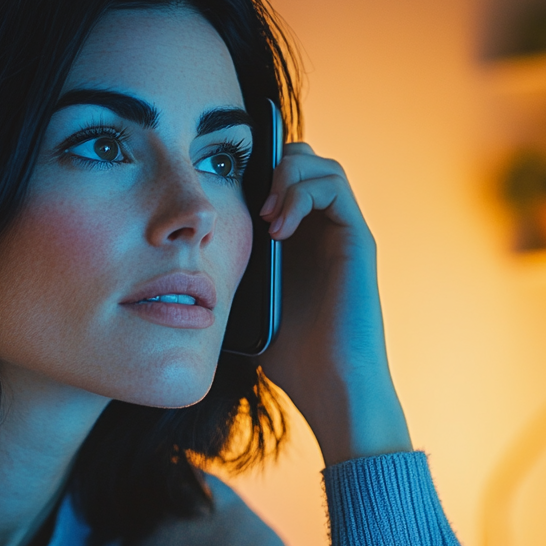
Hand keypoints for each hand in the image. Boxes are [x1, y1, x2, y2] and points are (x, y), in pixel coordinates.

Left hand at [255, 143, 411, 465]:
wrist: (330, 386)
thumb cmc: (290, 356)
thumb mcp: (246, 302)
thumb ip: (233, 269)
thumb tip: (188, 250)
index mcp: (297, 238)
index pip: (278, 176)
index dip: (254, 172)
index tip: (226, 193)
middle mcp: (323, 228)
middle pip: (301, 159)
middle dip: (269, 166)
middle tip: (249, 205)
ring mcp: (342, 231)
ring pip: (319, 165)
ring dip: (285, 179)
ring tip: (264, 217)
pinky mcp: (358, 239)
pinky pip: (334, 186)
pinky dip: (302, 195)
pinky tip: (279, 231)